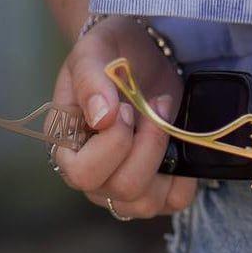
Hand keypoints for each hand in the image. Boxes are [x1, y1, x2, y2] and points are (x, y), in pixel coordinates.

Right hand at [50, 16, 197, 218]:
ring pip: (146, 202)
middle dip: (148, 145)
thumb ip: (91, 81)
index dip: (113, 144)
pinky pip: (174, 201)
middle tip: (152, 105)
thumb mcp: (93, 51)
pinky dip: (184, 177)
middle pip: (122, 189)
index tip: (126, 108)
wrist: (139, 50)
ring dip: (164, 156)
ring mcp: (122, 184)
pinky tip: (178, 145)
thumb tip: (103, 118)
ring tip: (163, 118)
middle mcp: (92, 175)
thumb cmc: (110, 52)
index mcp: (66, 147)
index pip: (83, 173)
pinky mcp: (155, 185)